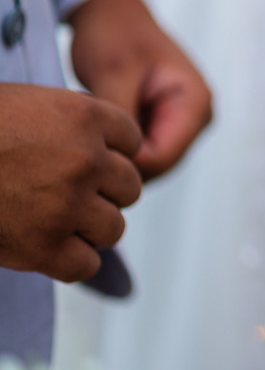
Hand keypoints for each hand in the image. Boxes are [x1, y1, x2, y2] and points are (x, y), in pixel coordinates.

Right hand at [0, 84, 142, 281]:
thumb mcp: (27, 103)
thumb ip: (70, 121)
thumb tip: (106, 146)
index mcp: (84, 116)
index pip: (132, 140)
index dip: (110, 153)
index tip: (87, 161)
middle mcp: (86, 158)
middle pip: (129, 186)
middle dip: (103, 192)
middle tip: (67, 195)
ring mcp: (68, 204)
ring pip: (114, 228)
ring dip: (91, 229)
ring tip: (57, 223)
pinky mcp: (44, 246)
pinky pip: (86, 265)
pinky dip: (71, 262)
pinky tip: (49, 250)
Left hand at [69, 0, 212, 180]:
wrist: (112, 11)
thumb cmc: (114, 34)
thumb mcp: (113, 75)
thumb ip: (122, 121)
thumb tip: (120, 163)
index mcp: (196, 104)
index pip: (161, 158)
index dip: (122, 160)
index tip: (86, 143)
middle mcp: (198, 117)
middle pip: (158, 165)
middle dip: (120, 156)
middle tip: (82, 134)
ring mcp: (184, 122)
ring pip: (149, 161)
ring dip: (118, 149)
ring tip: (91, 125)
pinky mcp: (168, 123)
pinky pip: (143, 149)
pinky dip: (119, 143)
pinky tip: (99, 125)